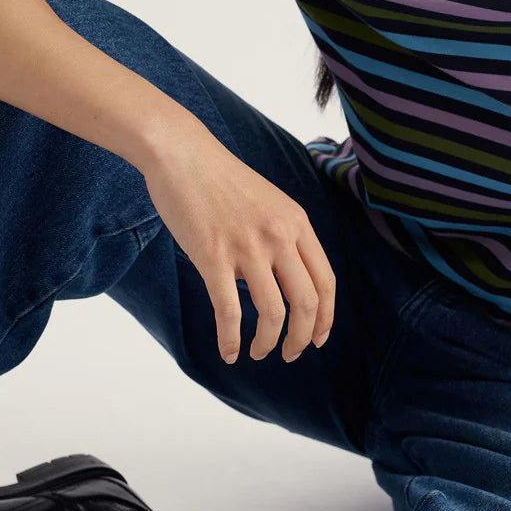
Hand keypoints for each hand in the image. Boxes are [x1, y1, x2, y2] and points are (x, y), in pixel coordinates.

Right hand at [140, 126, 335, 363]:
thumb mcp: (270, 203)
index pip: (326, 281)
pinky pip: (229, 311)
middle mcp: (279, 236)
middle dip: (303, 338)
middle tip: (291, 354)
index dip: (326, 317)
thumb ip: (283, 237)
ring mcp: (247, 247)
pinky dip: (231, 339)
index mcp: (297, 223)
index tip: (319, 338)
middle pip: (306, 302)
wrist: (184, 155)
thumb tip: (284, 282)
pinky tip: (229, 352)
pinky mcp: (213, 256)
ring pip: (272, 313)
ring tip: (259, 353)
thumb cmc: (223, 181)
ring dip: (268, 342)